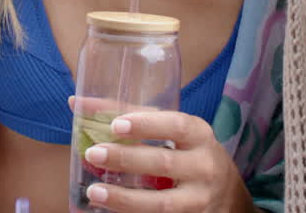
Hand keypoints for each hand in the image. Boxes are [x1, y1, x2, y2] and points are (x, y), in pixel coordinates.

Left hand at [81, 111, 251, 212]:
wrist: (228, 196)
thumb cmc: (190, 154)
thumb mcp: (176, 133)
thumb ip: (135, 119)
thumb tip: (77, 103)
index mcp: (199, 135)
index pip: (176, 125)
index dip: (147, 124)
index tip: (117, 124)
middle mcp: (204, 166)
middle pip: (163, 163)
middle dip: (126, 158)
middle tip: (94, 152)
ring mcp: (198, 199)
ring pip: (161, 203)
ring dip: (124, 198)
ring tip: (94, 191)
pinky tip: (109, 211)